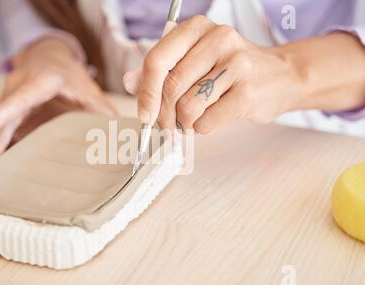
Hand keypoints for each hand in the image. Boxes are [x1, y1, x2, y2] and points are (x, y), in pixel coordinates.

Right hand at [0, 38, 115, 165]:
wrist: (48, 57)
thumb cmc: (67, 73)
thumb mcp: (87, 88)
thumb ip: (101, 110)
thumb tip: (120, 133)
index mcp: (40, 80)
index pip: (20, 97)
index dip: (3, 113)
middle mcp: (19, 86)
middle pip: (3, 116)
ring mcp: (9, 96)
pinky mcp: (6, 108)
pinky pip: (0, 128)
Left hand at [124, 15, 301, 133]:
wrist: (283, 76)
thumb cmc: (233, 70)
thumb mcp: (196, 61)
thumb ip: (162, 71)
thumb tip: (130, 82)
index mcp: (198, 28)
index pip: (157, 60)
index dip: (145, 92)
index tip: (144, 114)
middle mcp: (218, 39)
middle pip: (170, 86)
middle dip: (163, 115)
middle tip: (166, 127)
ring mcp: (236, 64)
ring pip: (187, 106)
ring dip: (183, 124)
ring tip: (191, 122)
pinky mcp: (248, 92)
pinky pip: (207, 121)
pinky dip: (202, 128)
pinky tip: (211, 120)